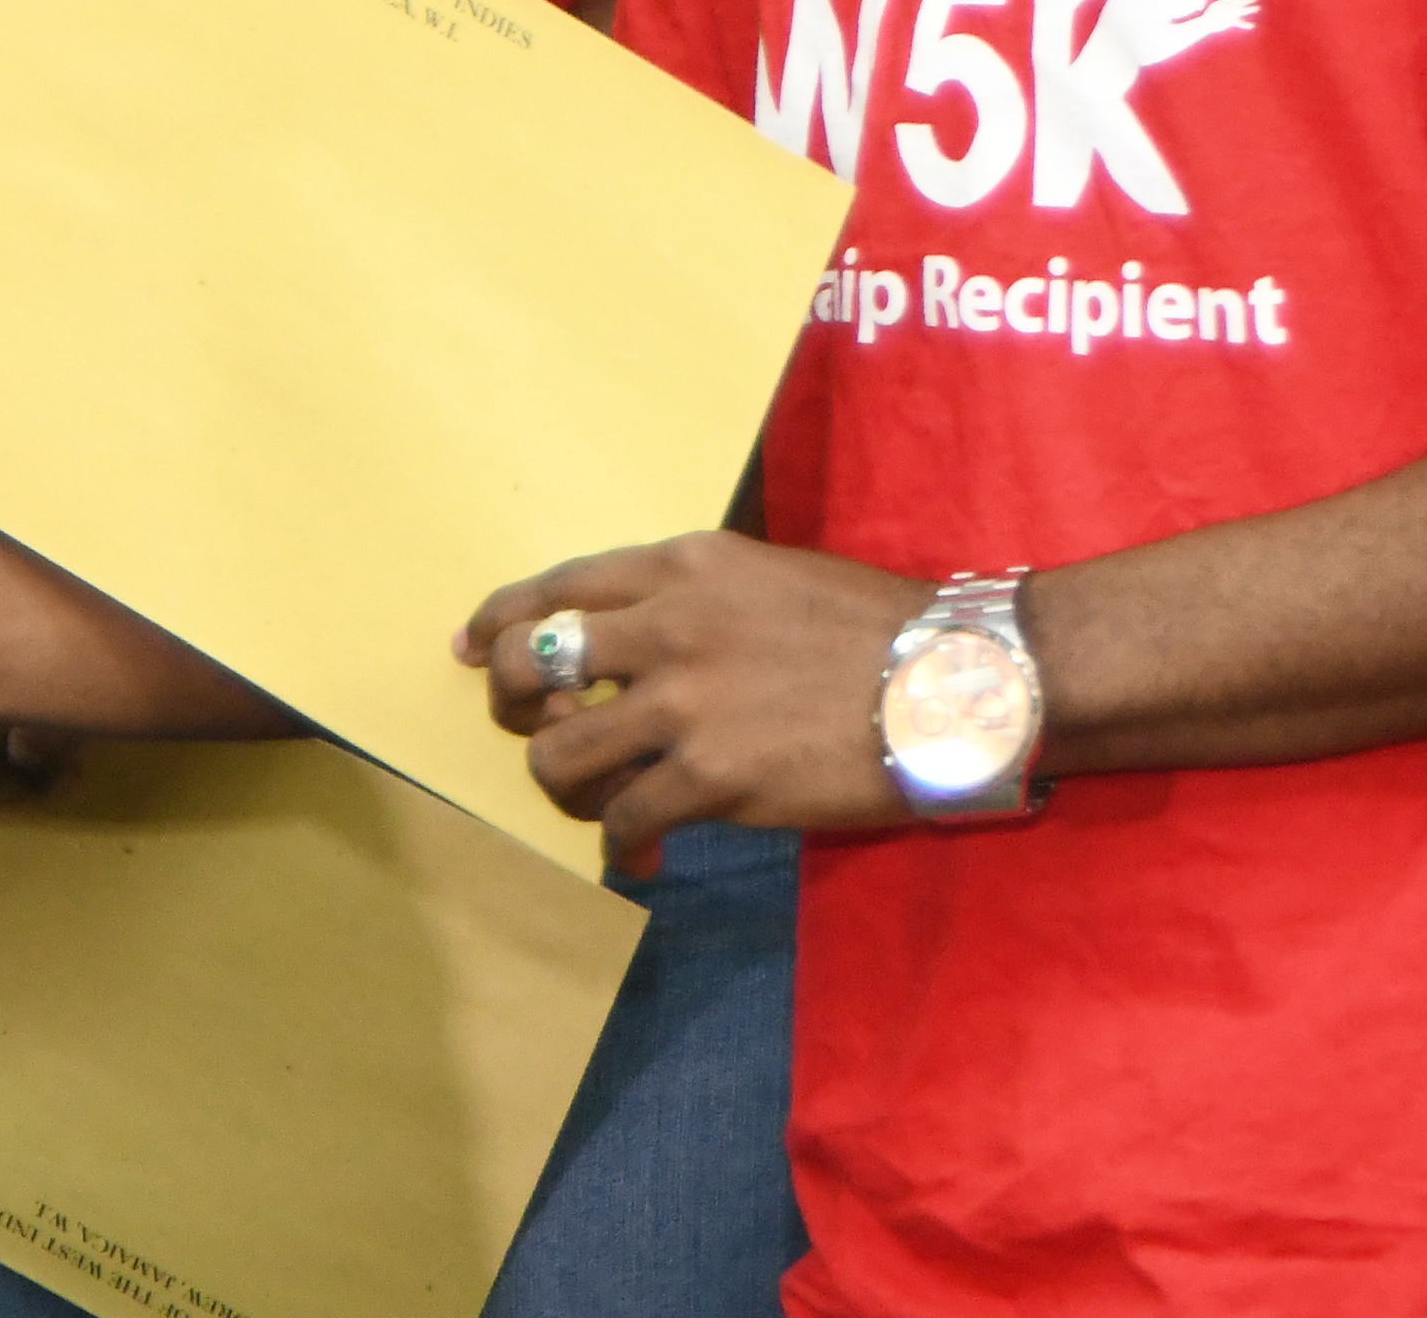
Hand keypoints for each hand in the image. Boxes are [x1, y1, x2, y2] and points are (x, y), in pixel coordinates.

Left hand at [464, 535, 919, 865]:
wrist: (954, 683)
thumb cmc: (879, 629)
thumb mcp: (773, 576)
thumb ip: (699, 599)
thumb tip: (646, 639)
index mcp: (684, 566)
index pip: (556, 587)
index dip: (499, 622)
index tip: (472, 652)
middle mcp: (668, 625)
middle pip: (531, 665)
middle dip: (517, 710)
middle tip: (544, 737)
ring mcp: (684, 704)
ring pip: (558, 753)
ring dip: (565, 788)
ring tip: (601, 806)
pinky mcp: (710, 779)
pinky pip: (621, 822)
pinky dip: (620, 849)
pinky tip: (642, 860)